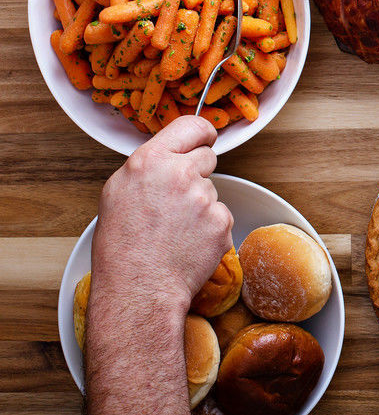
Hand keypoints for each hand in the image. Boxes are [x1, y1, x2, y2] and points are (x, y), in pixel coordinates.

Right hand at [91, 116, 230, 309]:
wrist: (139, 289)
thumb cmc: (122, 248)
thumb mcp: (119, 193)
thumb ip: (149, 167)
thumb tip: (170, 156)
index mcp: (149, 161)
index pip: (191, 125)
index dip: (202, 133)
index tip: (205, 138)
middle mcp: (179, 173)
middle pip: (207, 157)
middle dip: (197, 174)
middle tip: (177, 201)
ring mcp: (204, 197)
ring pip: (211, 190)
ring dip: (200, 206)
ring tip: (175, 231)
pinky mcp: (222, 220)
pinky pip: (220, 215)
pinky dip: (210, 229)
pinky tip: (188, 243)